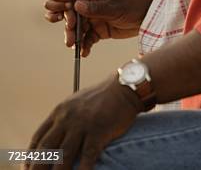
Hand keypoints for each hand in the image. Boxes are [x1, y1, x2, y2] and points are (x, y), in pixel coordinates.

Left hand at [24, 73, 141, 169]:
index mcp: (60, 112)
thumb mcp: (76, 103)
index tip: (28, 168)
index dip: (30, 157)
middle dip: (38, 168)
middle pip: (46, 149)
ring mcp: (82, 125)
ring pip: (63, 156)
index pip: (38, 138)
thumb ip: (65, 118)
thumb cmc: (102, 97)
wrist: (124, 87)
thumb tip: (55, 136)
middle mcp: (67, 118)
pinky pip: (87, 156)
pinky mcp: (98, 131)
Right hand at [74, 0, 154, 55]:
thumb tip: (76, 5)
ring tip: (75, 46)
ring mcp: (94, 19)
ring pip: (78, 29)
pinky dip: (85, 46)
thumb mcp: (113, 6)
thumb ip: (95, 8)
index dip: (67, 8)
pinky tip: (84, 52)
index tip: (68, 21)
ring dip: (75, 38)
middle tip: (70, 38)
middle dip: (70, 27)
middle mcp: (90, 6)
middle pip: (73, 16)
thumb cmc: (132, 4)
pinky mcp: (99, 31)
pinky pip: (87, 39)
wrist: (147, 16)